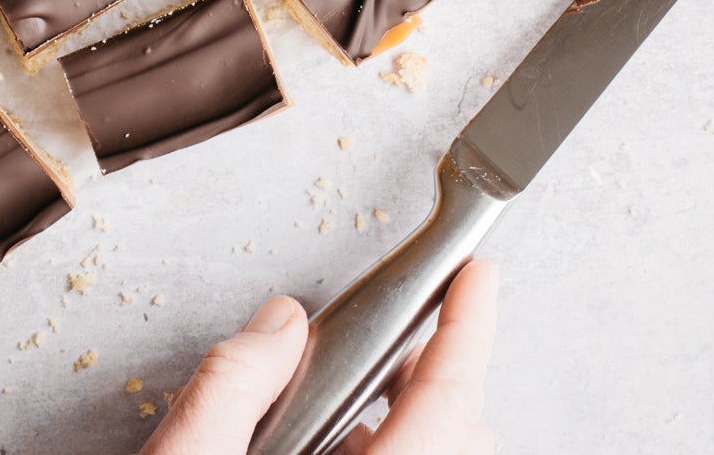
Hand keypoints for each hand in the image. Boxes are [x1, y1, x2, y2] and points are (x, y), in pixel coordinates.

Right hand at [142, 260, 498, 454]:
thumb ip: (234, 383)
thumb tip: (280, 320)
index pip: (446, 397)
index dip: (470, 328)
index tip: (479, 277)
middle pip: (454, 426)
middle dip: (432, 366)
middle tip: (404, 323)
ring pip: (430, 453)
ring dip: (404, 415)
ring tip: (341, 394)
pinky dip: (381, 445)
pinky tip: (322, 443)